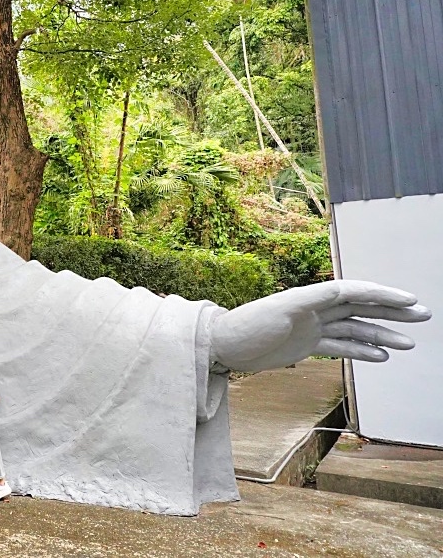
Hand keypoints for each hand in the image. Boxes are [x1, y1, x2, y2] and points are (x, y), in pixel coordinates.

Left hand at [209, 280, 430, 372]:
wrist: (222, 347)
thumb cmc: (246, 326)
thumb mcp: (279, 310)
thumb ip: (310, 300)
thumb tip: (339, 289)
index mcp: (310, 297)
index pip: (354, 292)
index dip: (382, 295)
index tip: (409, 301)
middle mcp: (314, 309)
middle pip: (360, 308)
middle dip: (391, 312)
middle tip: (423, 315)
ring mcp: (312, 327)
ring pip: (354, 329)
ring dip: (381, 334)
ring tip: (409, 343)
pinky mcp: (306, 345)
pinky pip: (340, 347)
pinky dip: (361, 350)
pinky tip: (382, 356)